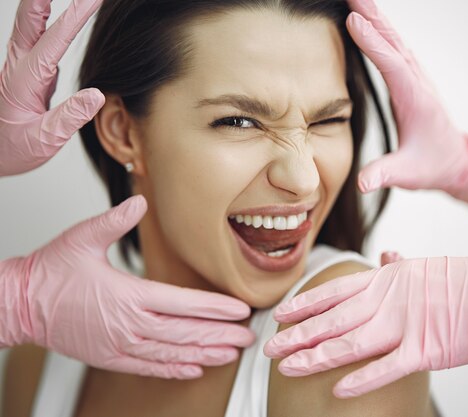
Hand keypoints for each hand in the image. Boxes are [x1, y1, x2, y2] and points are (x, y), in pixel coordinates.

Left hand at [0, 0, 104, 175]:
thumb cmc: (11, 149)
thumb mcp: (43, 141)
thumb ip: (69, 118)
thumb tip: (97, 95)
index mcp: (23, 80)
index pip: (54, 41)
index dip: (75, 18)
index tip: (93, 0)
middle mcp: (18, 67)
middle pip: (28, 20)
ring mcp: (20, 68)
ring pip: (28, 26)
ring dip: (41, 4)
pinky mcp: (27, 74)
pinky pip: (37, 41)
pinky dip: (47, 24)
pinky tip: (55, 22)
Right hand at [0, 195, 254, 378]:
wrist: (19, 304)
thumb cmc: (50, 272)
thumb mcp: (82, 238)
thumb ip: (114, 221)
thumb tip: (139, 202)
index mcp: (129, 295)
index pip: (183, 303)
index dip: (214, 308)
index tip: (239, 309)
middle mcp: (129, 325)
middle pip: (185, 333)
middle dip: (220, 334)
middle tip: (248, 335)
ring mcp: (121, 345)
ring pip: (172, 354)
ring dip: (205, 354)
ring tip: (231, 353)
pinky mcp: (111, 357)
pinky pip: (149, 368)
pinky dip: (174, 370)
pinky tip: (194, 369)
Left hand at [264, 256, 467, 397]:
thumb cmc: (464, 281)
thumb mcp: (424, 266)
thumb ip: (398, 265)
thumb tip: (384, 254)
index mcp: (386, 278)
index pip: (334, 291)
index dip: (304, 303)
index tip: (280, 314)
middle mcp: (388, 299)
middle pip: (333, 319)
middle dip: (298, 334)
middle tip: (270, 346)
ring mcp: (405, 325)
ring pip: (349, 343)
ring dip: (316, 357)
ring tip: (288, 367)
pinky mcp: (424, 350)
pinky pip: (386, 368)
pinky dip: (361, 380)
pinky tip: (338, 390)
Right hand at [346, 0, 467, 212]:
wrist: (457, 161)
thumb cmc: (432, 166)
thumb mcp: (408, 175)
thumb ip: (384, 175)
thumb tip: (362, 185)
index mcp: (416, 101)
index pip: (392, 65)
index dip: (373, 43)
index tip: (353, 20)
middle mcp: (417, 83)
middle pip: (393, 42)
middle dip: (372, 15)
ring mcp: (415, 78)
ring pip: (394, 40)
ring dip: (375, 16)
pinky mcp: (411, 79)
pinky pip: (394, 47)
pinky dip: (379, 29)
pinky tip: (368, 19)